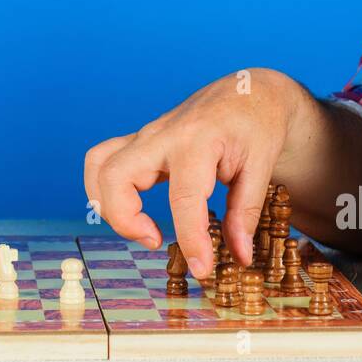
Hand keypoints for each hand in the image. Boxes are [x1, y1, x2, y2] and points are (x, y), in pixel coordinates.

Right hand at [84, 68, 303, 280]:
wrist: (248, 92)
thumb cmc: (257, 124)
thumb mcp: (262, 166)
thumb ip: (244, 212)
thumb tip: (238, 256)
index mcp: (197, 140)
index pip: (183, 198)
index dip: (191, 240)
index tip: (202, 269)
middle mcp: (162, 135)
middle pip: (116, 175)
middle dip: (124, 219)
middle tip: (156, 240)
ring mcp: (146, 135)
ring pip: (98, 164)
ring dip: (106, 203)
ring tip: (140, 228)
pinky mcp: (140, 141)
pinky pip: (104, 160)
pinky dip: (105, 189)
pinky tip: (133, 210)